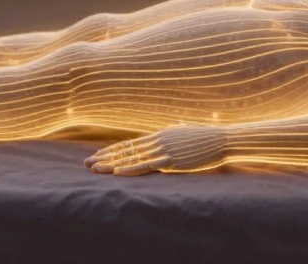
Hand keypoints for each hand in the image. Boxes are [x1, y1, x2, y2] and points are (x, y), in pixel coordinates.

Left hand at [85, 124, 226, 175]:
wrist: (222, 139)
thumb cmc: (207, 139)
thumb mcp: (185, 135)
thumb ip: (174, 136)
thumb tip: (170, 135)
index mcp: (159, 136)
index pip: (130, 144)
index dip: (112, 151)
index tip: (97, 155)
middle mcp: (157, 141)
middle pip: (125, 151)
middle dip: (104, 157)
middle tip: (86, 163)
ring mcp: (163, 150)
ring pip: (131, 158)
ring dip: (111, 165)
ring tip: (94, 169)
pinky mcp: (171, 160)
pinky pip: (146, 165)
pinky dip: (130, 168)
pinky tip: (117, 171)